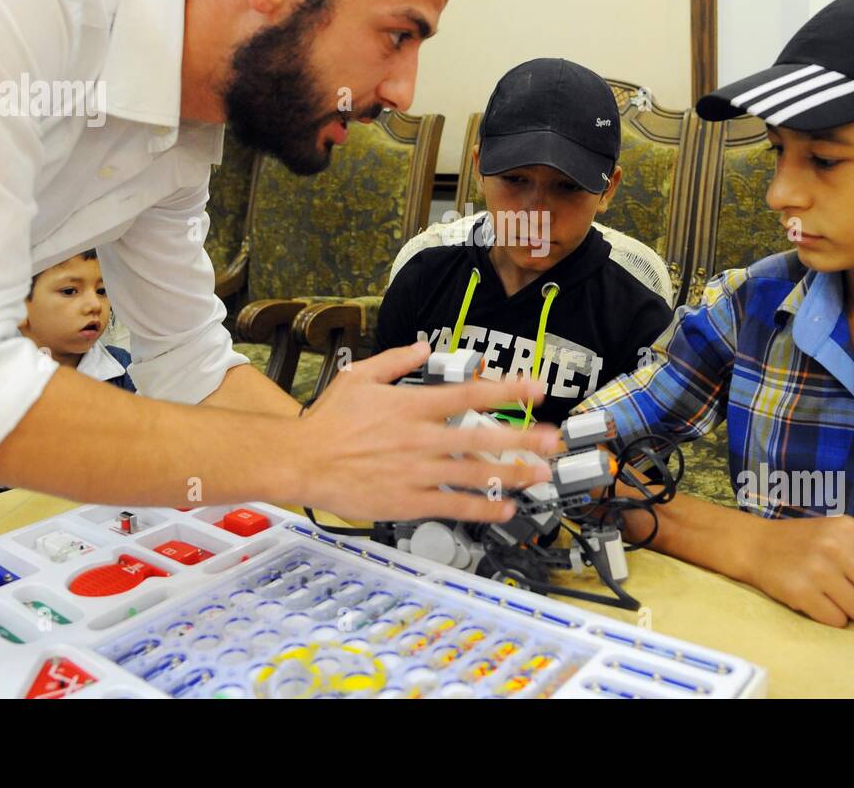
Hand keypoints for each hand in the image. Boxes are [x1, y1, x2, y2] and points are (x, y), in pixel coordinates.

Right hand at [290, 342, 560, 522]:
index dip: (507, 390)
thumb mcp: (359, 376)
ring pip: (474, 473)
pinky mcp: (407, 501)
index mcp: (412, 405)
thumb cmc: (327, 421)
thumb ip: (396, 359)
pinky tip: (504, 507)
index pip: (469, 394)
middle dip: (522, 438)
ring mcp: (417, 471)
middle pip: (482, 437)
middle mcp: (421, 438)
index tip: (535, 388)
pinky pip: (453, 505)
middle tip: (553, 440)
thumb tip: (423, 345)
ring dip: (512, 474)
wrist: (300, 461)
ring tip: (540, 476)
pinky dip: (482, 507)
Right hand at [745, 514, 853, 626]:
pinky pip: (838, 621)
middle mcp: (834, 546)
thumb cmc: (811, 539)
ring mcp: (816, 570)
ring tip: (835, 593)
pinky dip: (831, 617)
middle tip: (850, 585)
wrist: (757, 546)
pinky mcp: (800, 593)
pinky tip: (819, 600)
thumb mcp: (849, 531)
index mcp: (850, 528)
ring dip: (852, 609)